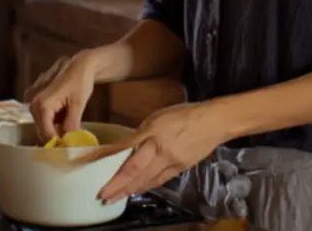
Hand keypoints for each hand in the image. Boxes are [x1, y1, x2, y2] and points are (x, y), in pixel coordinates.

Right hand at [24, 52, 97, 142]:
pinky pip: (42, 117)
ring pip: (42, 125)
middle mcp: (32, 103)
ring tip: (69, 133)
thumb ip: (71, 124)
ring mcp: (32, 100)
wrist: (80, 65)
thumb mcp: (78, 104)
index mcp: (41, 104)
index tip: (68, 152)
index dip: (57, 144)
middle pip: (42, 130)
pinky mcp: (35, 99)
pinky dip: (53, 122)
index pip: (46, 133)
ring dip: (54, 130)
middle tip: (70, 145)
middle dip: (56, 138)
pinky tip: (64, 120)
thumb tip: (69, 143)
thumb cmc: (80, 81)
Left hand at [97, 102, 226, 202]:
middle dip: (118, 187)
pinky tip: (137, 190)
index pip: (128, 153)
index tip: (98, 173)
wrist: (214, 122)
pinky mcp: (180, 168)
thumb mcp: (157, 116)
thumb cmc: (184, 114)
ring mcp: (172, 162)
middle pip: (135, 173)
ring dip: (130, 190)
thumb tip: (125, 146)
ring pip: (147, 180)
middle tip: (103, 197)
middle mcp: (161, 151)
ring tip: (116, 198)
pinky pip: (160, 180)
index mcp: (153, 134)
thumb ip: (141, 132)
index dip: (112, 166)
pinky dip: (146, 186)